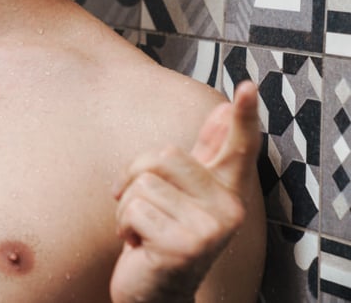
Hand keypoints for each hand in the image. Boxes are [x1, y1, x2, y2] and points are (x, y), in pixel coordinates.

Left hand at [109, 81, 260, 302]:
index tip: (246, 87)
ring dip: (127, 209)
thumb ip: (205, 156)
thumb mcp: (183, 196)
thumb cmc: (163, 238)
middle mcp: (228, 210)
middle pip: (161, 156)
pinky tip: (138, 246)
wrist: (156, 295)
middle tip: (141, 208)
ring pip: (142, 184)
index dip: (243, 116)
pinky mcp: (183, 246)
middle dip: (135, 178)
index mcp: (228, 192)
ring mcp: (209, 230)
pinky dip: (123, 226)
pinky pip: (133, 209)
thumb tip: (221, 110)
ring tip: (141, 231)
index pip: (238, 147)